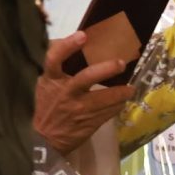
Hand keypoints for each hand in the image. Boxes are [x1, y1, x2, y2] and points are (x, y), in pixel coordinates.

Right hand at [34, 32, 133, 152]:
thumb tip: (73, 44)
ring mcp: (78, 108)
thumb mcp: (44, 85)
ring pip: (105, 98)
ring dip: (121, 92)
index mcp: (50, 80)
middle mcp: (65, 92)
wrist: (43, 139)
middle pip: (87, 77)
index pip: (54, 59)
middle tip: (120, 63)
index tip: (83, 35)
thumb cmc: (45, 106)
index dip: (68, 46)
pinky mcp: (89, 122)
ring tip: (130, 88)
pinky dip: (117, 105)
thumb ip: (57, 69)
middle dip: (106, 69)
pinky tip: (122, 101)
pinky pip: (109, 112)